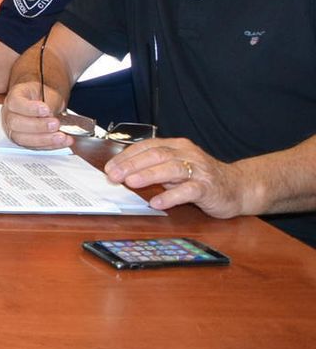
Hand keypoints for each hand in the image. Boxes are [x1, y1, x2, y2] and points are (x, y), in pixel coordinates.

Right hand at [1, 80, 72, 149]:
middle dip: (37, 126)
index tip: (46, 110)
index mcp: (14, 98)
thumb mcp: (49, 93)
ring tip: (61, 136)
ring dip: (44, 139)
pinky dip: (50, 145)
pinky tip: (63, 142)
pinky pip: (33, 147)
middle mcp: (9, 114)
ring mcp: (14, 129)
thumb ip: (49, 104)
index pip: (15, 103)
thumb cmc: (45, 95)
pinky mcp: (24, 141)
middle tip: (55, 124)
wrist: (46, 102)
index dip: (30, 108)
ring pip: (22, 139)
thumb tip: (50, 117)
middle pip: (15, 123)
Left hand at [104, 138, 251, 216]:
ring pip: (171, 169)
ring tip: (131, 183)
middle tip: (114, 175)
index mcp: (177, 146)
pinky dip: (171, 196)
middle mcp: (187, 154)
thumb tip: (123, 173)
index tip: (109, 167)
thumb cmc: (201, 177)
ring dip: (148, 175)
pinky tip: (157, 202)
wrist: (238, 187)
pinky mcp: (208, 188)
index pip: (147, 146)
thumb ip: (154, 168)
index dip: (127, 156)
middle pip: (156, 155)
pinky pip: (188, 191)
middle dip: (132, 165)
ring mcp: (199, 170)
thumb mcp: (176, 169)